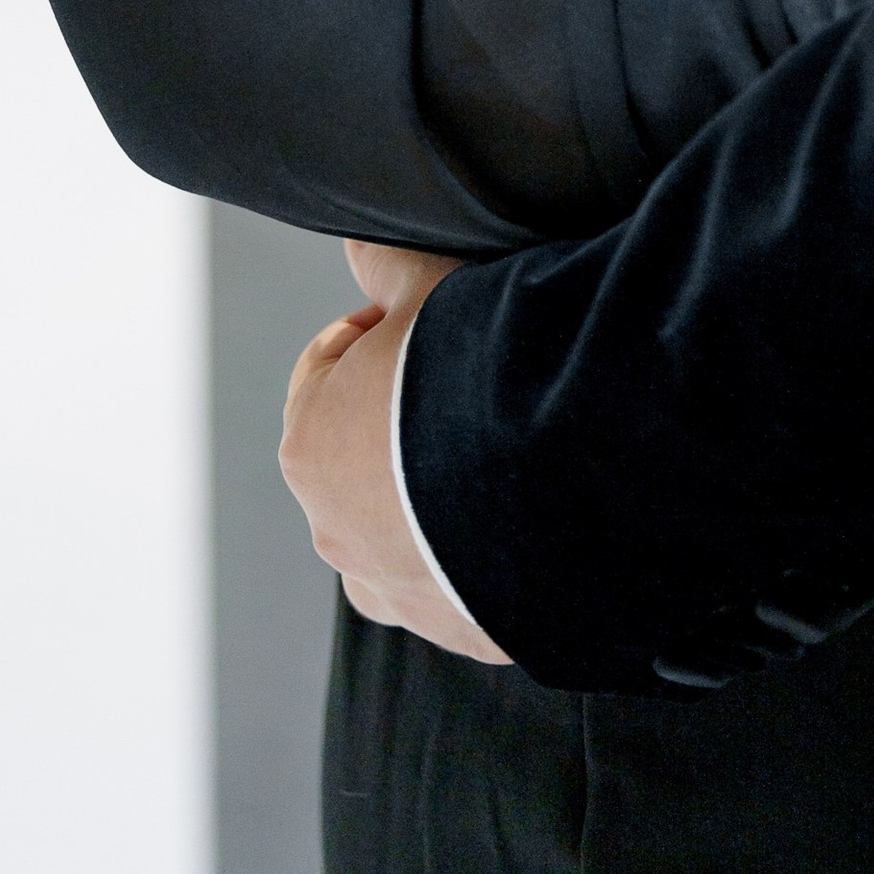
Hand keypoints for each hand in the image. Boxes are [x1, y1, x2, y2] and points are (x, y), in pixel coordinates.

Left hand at [279, 241, 509, 661]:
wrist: (562, 471)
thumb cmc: (483, 367)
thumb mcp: (431, 280)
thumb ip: (384, 261)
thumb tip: (356, 240)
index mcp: (310, 446)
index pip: (326, 376)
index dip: (378, 339)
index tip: (428, 325)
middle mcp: (336, 533)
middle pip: (364, 459)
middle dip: (408, 423)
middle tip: (474, 383)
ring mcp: (400, 593)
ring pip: (408, 534)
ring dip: (441, 499)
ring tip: (508, 452)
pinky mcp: (465, 633)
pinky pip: (468, 585)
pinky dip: (487, 554)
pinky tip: (533, 509)